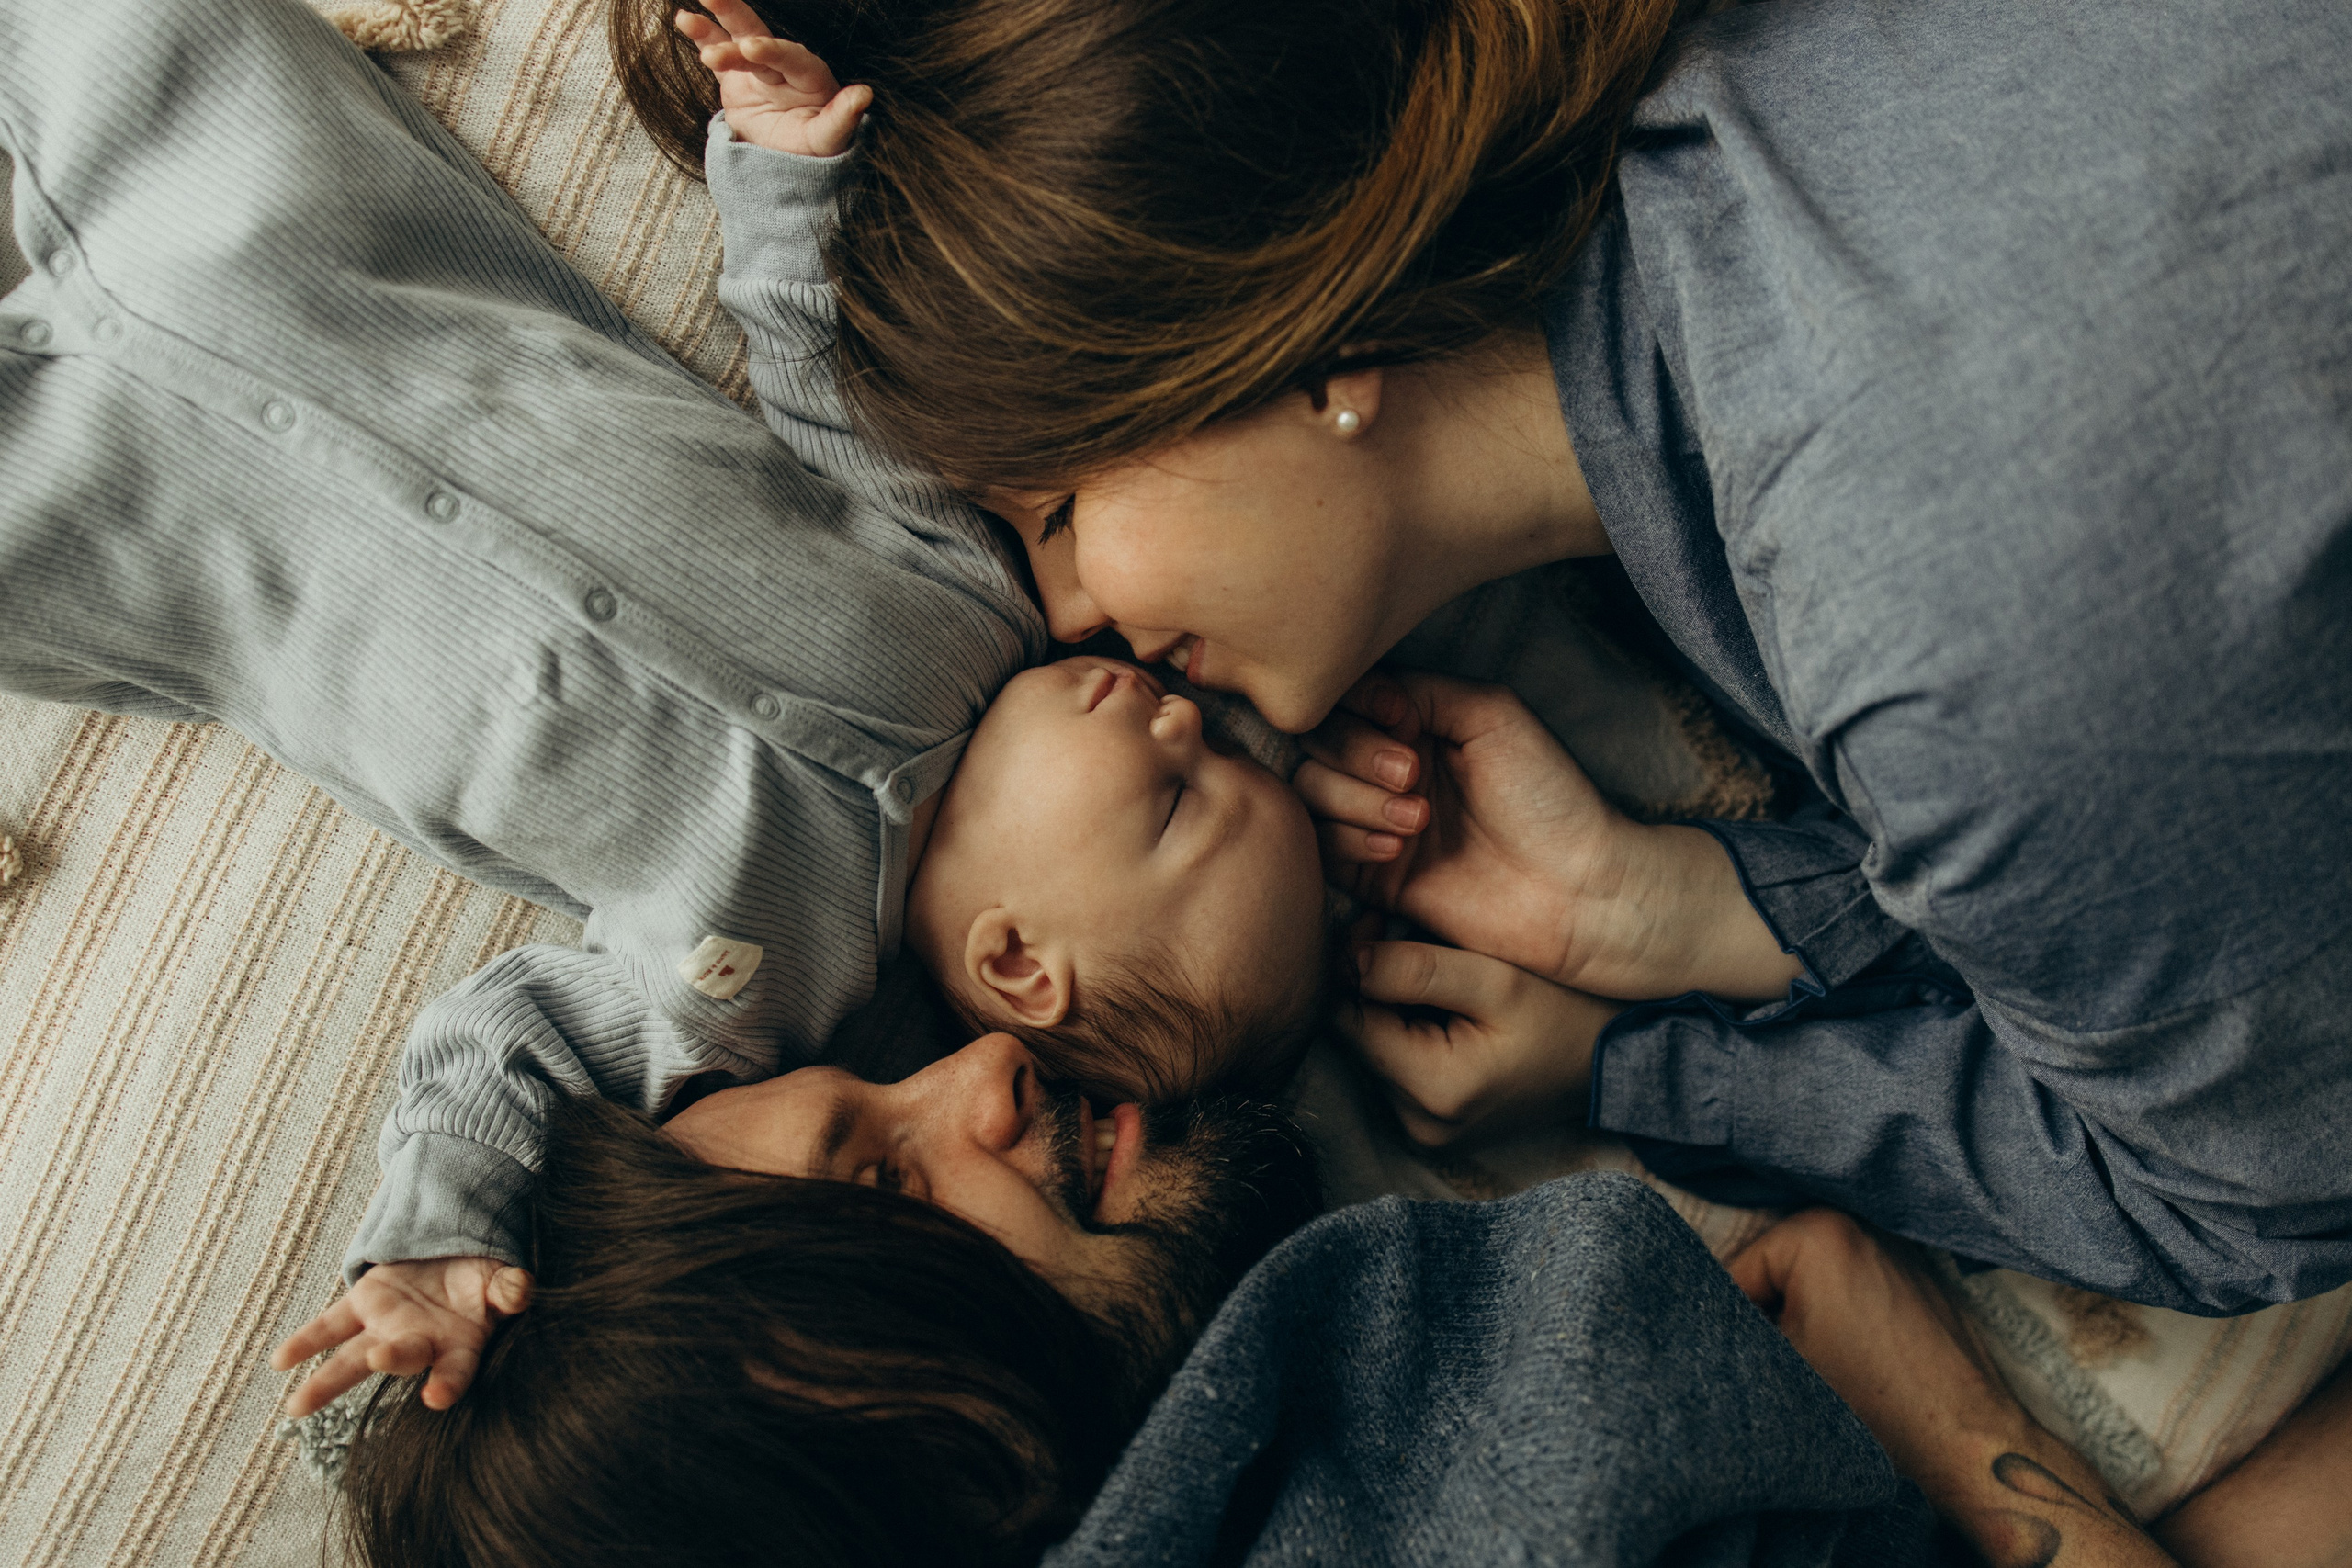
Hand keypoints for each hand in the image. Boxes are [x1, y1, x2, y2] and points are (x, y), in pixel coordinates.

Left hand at [271, 1256, 532, 1416]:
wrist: (454, 1254)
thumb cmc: (485, 1279)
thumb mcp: (502, 1278)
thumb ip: (508, 1288)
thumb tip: (518, 1293)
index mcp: (460, 1345)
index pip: (455, 1370)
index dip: (447, 1384)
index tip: (437, 1398)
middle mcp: (420, 1344)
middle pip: (401, 1359)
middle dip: (388, 1362)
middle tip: (376, 1360)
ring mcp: (387, 1328)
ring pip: (353, 1357)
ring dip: (326, 1381)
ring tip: (297, 1406)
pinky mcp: (363, 1305)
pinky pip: (330, 1327)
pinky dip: (305, 1343)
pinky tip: (280, 1363)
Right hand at [675, 1, 872, 157]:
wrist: (792, 162)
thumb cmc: (815, 149)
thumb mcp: (828, 140)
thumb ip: (842, 117)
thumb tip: (864, 94)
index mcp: (810, 75)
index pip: (789, 57)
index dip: (769, 50)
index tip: (749, 47)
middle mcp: (784, 65)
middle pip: (760, 37)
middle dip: (737, 22)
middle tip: (714, 5)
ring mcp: (758, 68)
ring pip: (736, 37)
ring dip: (714, 25)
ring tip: (687, 18)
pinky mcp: (736, 76)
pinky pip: (718, 52)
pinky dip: (702, 37)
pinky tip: (684, 20)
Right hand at [1300, 670, 1799, 1001]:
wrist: (1573, 889)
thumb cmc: (1548, 798)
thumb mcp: (1491, 713)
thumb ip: (1422, 688)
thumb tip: (1366, 691)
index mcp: (1418, 725)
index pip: (1347, 698)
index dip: (1359, 705)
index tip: (1401, 719)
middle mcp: (1389, 768)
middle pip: (1318, 743)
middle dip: (1357, 755)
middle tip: (1413, 775)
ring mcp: (1375, 819)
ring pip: (1311, 792)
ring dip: (1356, 800)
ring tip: (1416, 820)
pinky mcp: (1369, 874)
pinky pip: (1321, 846)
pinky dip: (1350, 840)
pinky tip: (1398, 850)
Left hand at [1343, 939, 1618, 1146]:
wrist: (1615, 1064)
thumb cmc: (1565, 1014)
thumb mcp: (1496, 980)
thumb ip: (1417, 970)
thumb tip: (1346, 961)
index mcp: (1432, 1090)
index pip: (1346, 1018)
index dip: (1352, 962)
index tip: (1381, 922)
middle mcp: (1418, 1125)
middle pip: (1357, 1035)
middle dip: (1374, 984)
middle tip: (1409, 937)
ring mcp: (1425, 1133)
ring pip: (1374, 1049)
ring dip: (1392, 1007)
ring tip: (1437, 975)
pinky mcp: (1433, 1128)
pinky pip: (1397, 1069)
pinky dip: (1410, 1033)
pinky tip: (1445, 1010)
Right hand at [1732, 1211, 2174, 1566]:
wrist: (1967, 1440)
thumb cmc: (1874, 1403)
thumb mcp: (1779, 1363)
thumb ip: (1735, 1326)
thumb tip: (1711, 1316)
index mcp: (1815, 1230)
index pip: (1736, 1275)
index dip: (1735, 1326)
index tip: (1761, 1363)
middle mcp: (1857, 1221)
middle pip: (1777, 1274)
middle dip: (1774, 1317)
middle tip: (1796, 1366)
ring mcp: (1894, 1245)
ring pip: (1815, 1284)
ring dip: (1809, 1318)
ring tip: (1832, 1366)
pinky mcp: (1920, 1276)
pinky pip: (1856, 1289)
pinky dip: (1847, 1318)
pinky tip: (1864, 1360)